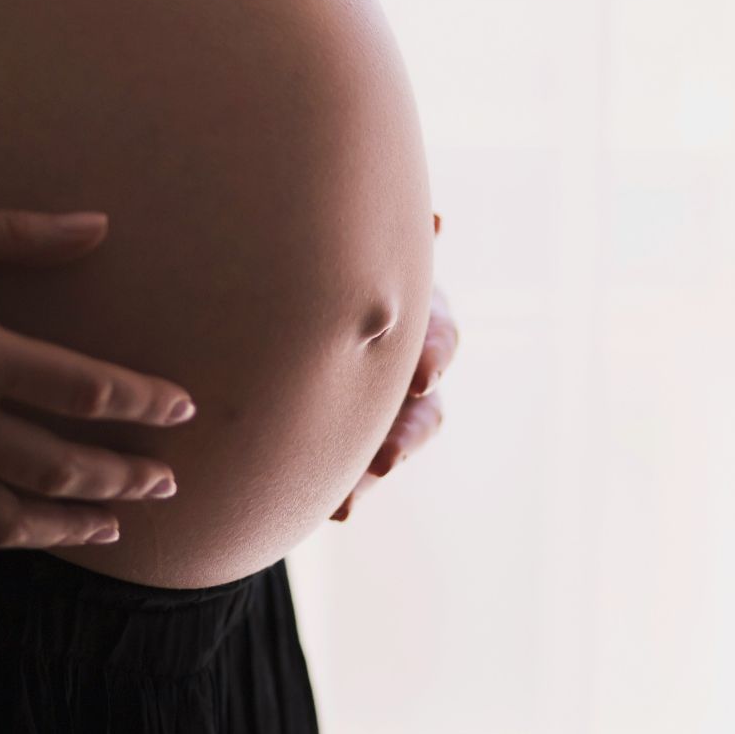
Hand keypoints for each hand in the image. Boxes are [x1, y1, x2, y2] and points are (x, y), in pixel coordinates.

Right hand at [0, 196, 195, 554]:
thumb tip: (99, 225)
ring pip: (4, 516)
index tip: (183, 409)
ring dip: (67, 524)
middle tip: (168, 483)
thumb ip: (17, 234)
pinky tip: (13, 538)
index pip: (82, 390)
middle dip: (124, 478)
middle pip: (59, 466)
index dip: (143, 404)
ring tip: (112, 526)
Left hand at [332, 212, 456, 521]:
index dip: (434, 356)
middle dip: (407, 434)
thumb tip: (438, 222)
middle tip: (386, 458)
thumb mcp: (359, 248)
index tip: (421, 376)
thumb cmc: (333, 258)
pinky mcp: (359, 439)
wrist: (296, 299)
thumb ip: (389, 248)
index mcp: (416, 312)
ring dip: (375, 473)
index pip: (438, 335)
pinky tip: (336, 510)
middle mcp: (410, 364)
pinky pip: (357, 473)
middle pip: (425, 406)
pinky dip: (348, 493)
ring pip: (395, 446)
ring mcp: (388, 407)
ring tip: (349, 501)